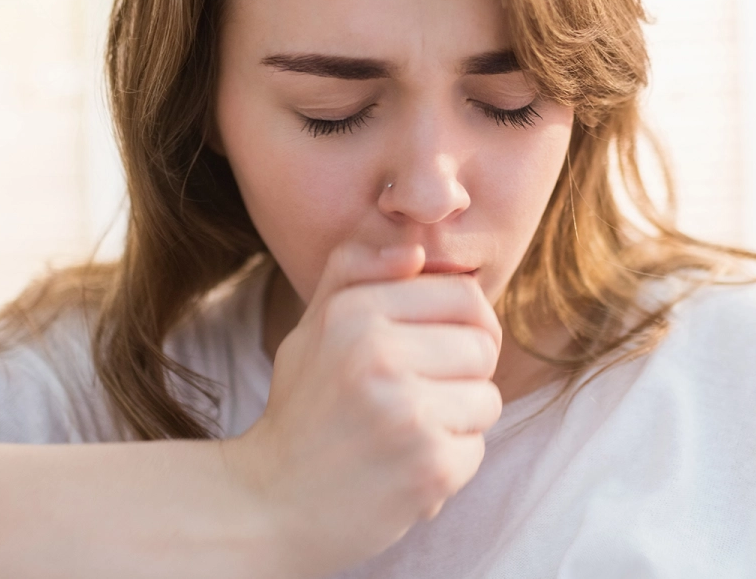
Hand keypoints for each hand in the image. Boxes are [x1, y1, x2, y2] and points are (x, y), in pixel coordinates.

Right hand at [221, 242, 503, 577]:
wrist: (268, 506)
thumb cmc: (302, 412)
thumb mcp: (312, 329)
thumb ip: (353, 273)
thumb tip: (415, 250)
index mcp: (354, 312)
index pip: (464, 294)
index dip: (462, 324)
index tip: (437, 351)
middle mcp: (379, 354)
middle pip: (483, 345)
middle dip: (461, 374)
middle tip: (417, 398)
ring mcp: (407, 412)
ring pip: (487, 399)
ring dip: (458, 421)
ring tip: (407, 434)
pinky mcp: (429, 467)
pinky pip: (476, 449)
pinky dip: (447, 464)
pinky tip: (403, 468)